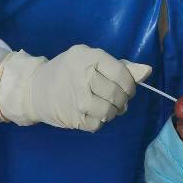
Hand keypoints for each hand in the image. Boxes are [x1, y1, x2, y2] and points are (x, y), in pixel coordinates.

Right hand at [0, 46, 152, 130]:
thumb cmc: (68, 71)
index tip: (127, 89)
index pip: (122, 74)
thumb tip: (147, 72)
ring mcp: (77, 99)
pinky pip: (98, 124)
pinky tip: (92, 113)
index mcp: (88, 58)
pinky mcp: (73, 118)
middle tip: (116, 99)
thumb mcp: (91, 60)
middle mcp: (83, 77)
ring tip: (106, 107)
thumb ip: (120, 66)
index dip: (130, 85)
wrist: (35, 88)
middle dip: (122, 100)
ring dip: (113, 112)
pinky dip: (99, 121)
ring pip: (110, 112)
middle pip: (118, 95)